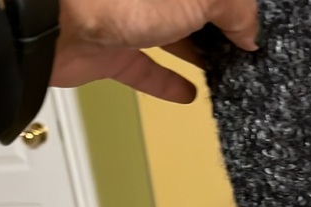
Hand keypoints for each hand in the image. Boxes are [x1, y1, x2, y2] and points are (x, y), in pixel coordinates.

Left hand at [50, 0, 258, 102]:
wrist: (57, 26)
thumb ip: (233, 7)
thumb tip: (250, 31)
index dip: (235, 7)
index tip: (253, 30)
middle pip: (192, 9)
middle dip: (217, 28)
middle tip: (240, 50)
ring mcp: (128, 20)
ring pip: (171, 36)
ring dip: (197, 53)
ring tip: (222, 69)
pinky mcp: (111, 53)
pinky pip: (145, 69)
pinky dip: (166, 83)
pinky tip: (188, 94)